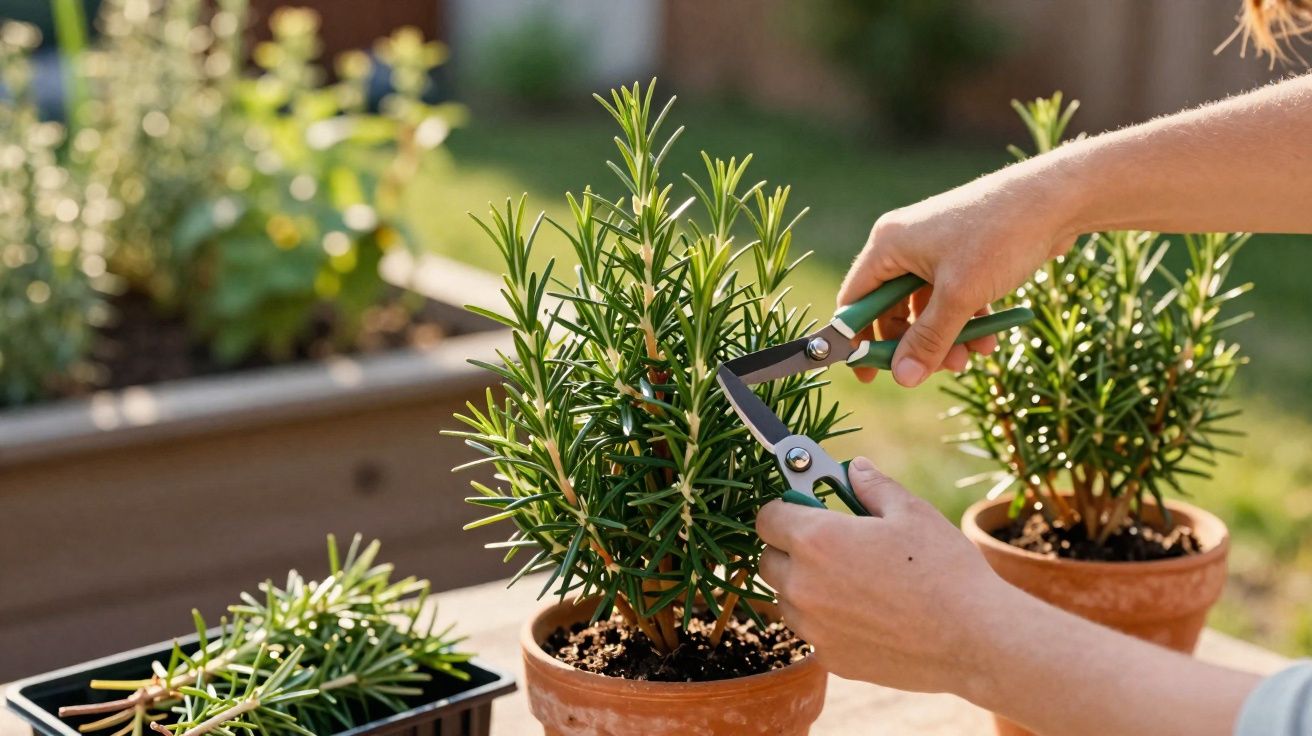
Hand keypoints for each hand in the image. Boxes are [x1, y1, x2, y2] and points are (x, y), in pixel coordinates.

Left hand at [756, 456, 1018, 694]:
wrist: (976, 640)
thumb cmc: (945, 570)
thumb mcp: (911, 512)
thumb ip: (872, 485)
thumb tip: (854, 468)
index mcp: (816, 540)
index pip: (767, 517)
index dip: (786, 508)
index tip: (806, 509)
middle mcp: (803, 585)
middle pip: (768, 559)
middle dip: (790, 548)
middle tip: (832, 544)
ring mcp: (814, 627)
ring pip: (786, 599)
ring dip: (805, 586)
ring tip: (854, 579)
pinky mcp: (830, 658)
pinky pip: (812, 631)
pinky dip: (827, 620)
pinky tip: (867, 613)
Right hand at [838, 160, 1079, 385]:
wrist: (1057, 200)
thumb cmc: (999, 236)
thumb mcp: (959, 296)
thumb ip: (929, 339)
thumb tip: (903, 378)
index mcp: (889, 244)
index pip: (856, 299)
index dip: (858, 339)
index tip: (869, 374)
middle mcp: (906, 245)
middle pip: (892, 309)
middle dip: (914, 343)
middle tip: (930, 370)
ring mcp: (936, 249)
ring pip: (927, 308)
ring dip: (945, 337)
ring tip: (970, 358)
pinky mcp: (964, 255)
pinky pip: (953, 298)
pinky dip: (966, 321)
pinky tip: (988, 339)